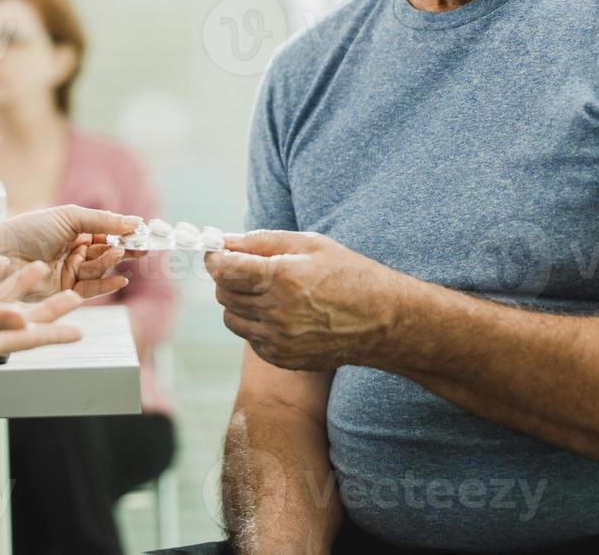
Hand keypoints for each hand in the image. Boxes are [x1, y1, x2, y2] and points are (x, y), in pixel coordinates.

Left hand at [0, 205, 143, 301]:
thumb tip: (136, 222)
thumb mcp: (70, 217)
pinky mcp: (64, 292)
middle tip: (142, 247)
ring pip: (100, 270)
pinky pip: (91, 289)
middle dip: (125, 249)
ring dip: (112, 262)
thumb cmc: (29, 229)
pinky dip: (106, 285)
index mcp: (75, 230)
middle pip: (108, 252)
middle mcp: (74, 251)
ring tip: (120, 253)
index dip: (126, 234)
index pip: (108, 232)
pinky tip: (120, 279)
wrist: (0, 254)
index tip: (145, 234)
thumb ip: (104, 220)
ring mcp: (69, 271)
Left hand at [206, 230, 403, 370]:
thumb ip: (262, 241)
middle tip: (244, 269)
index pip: (224, 269)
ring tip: (266, 292)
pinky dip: (255, 324)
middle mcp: (277, 312)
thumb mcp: (310, 244)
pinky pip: (250, 338)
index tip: (215, 252)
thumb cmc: (349, 274)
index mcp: (283, 277)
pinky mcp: (283, 358)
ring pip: (232, 318)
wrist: (383, 321)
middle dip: (227, 278)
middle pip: (223, 294)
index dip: (214, 258)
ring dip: (239, 302)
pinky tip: (280, 313)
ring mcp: (279, 339)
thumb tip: (224, 240)